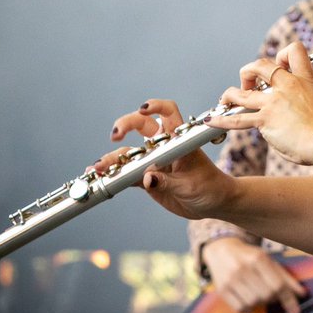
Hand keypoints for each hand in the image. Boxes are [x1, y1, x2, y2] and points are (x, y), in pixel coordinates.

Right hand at [94, 98, 235, 219]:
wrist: (214, 205)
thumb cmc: (210, 188)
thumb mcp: (190, 185)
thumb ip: (167, 182)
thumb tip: (146, 178)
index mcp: (180, 140)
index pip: (168, 112)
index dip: (155, 107)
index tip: (142, 110)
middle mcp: (165, 145)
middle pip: (141, 125)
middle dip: (125, 125)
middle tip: (115, 136)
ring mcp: (154, 160)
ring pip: (129, 152)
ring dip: (112, 157)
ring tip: (98, 167)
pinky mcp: (147, 177)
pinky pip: (127, 173)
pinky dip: (113, 174)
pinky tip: (100, 176)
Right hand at [202, 238, 306, 312]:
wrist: (222, 251)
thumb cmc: (250, 256)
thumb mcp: (270, 261)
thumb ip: (286, 278)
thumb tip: (301, 294)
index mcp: (258, 258)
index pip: (278, 285)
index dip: (289, 299)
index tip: (296, 312)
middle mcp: (243, 268)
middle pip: (266, 295)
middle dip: (273, 299)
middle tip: (272, 295)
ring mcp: (230, 280)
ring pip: (253, 303)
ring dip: (260, 303)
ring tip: (259, 294)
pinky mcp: (222, 290)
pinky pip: (240, 308)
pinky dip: (248, 308)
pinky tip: (248, 299)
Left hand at [207, 41, 312, 164]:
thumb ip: (305, 99)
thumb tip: (296, 107)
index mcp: (304, 80)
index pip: (293, 51)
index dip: (281, 56)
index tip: (278, 67)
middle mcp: (287, 86)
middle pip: (260, 65)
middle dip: (249, 72)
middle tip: (249, 85)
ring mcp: (273, 102)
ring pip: (241, 92)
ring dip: (230, 95)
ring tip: (226, 100)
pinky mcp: (265, 119)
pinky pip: (236, 119)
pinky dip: (221, 120)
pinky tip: (211, 120)